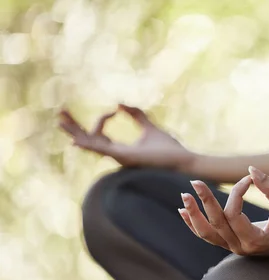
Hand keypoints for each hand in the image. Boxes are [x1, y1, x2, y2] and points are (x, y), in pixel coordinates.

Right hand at [58, 104, 196, 170]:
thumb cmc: (169, 149)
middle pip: (89, 141)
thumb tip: (119, 104)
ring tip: (60, 121)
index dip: (102, 120)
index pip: (100, 134)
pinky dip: (90, 143)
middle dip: (74, 128)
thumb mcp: (149, 127)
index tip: (113, 110)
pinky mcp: (126, 158)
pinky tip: (76, 139)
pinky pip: (103, 149)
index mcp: (121, 150)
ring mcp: (120, 158)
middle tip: (59, 114)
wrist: (182, 161)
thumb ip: (136, 115)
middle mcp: (117, 156)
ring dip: (76, 133)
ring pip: (92, 145)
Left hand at [178, 166, 268, 257]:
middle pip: (215, 225)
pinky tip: (184, 211)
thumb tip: (251, 170)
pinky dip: (195, 224)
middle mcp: (241, 248)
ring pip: (206, 234)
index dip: (236, 193)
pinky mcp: (233, 244)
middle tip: (195, 182)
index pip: (234, 215)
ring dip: (194, 215)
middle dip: (204, 202)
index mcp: (254, 242)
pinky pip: (209, 236)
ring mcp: (235, 248)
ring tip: (184, 197)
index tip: (248, 180)